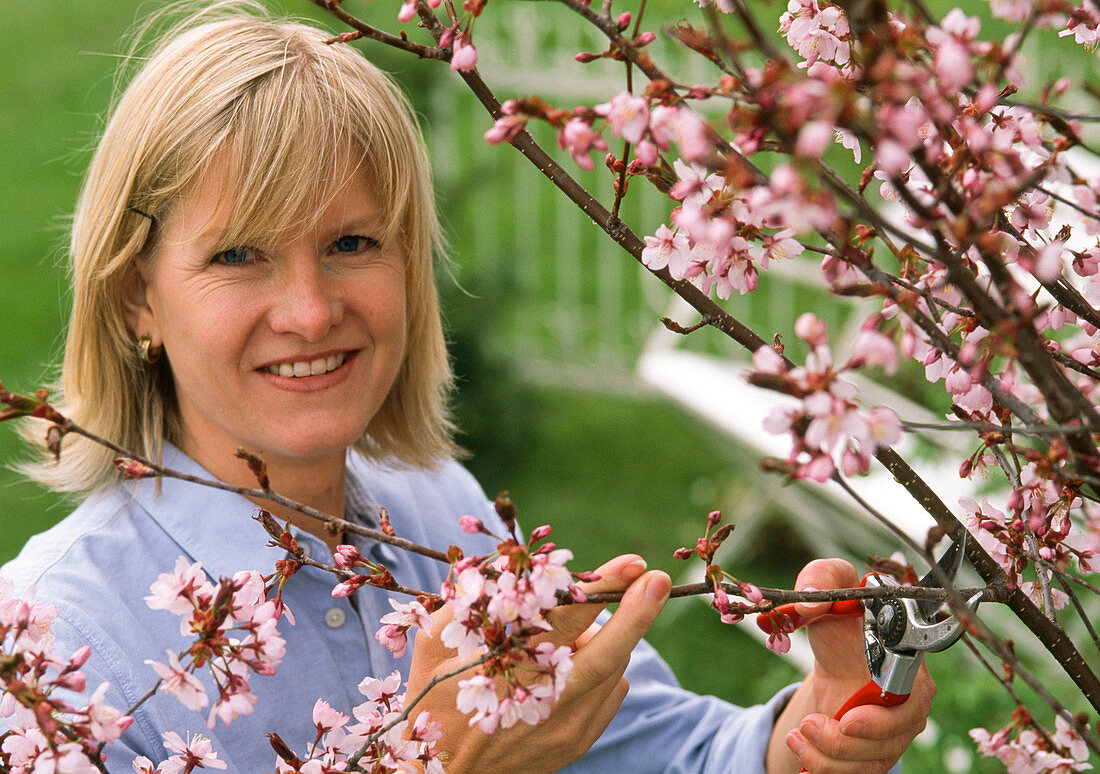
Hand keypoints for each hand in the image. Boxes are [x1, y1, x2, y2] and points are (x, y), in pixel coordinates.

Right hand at [405, 554, 670, 773]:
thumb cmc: (432, 697)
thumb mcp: (436, 642)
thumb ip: (473, 599)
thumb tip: (513, 562)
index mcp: (507, 664)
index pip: (566, 618)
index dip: (604, 586)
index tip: (634, 563)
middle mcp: (542, 698)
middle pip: (607, 651)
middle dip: (639, 612)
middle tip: (660, 579)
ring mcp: (564, 726)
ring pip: (612, 669)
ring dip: (607, 640)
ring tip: (570, 636)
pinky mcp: (576, 743)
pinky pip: (611, 694)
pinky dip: (604, 671)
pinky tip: (573, 667)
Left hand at [766, 559, 934, 773]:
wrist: (834, 651)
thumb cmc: (841, 617)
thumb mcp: (829, 586)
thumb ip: (820, 578)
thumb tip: (811, 598)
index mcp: (909, 661)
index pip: (915, 699)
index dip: (885, 717)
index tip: (848, 719)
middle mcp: (911, 699)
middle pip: (896, 738)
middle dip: (850, 744)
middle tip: (811, 727)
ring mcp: (896, 729)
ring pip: (876, 761)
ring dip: (832, 758)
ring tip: (798, 736)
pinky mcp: (876, 749)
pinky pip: (860, 772)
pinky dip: (827, 768)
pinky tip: (801, 749)